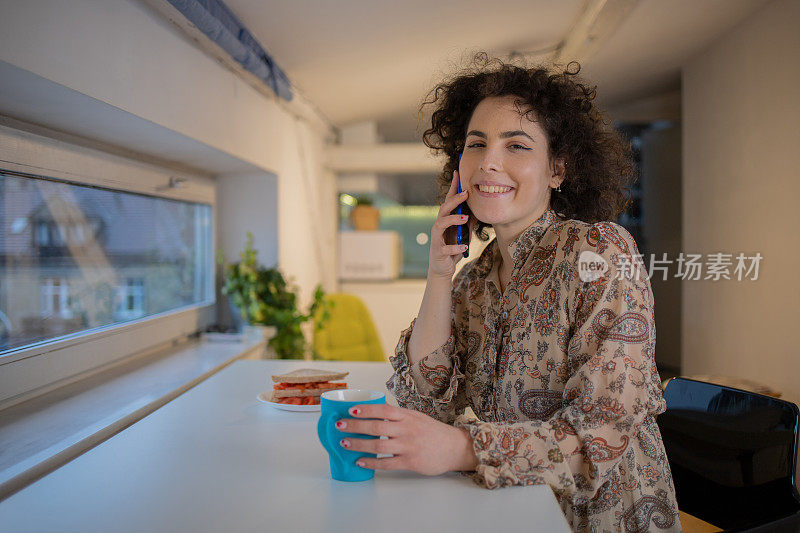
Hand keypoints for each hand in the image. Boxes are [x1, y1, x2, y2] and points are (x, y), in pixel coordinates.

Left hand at [335, 403, 477, 475]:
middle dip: (355, 426)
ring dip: (359, 444)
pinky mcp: (411, 462)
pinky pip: (387, 463)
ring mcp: (409, 446)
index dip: (366, 410)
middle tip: (339, 426)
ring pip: (379, 446)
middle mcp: (407, 429)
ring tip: (345, 443)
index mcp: (408, 416)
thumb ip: (398, 417)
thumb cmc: (433, 432)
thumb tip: (374, 415)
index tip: (350, 410)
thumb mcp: (417, 417)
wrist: (455, 447)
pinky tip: (360, 461)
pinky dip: (371, 463)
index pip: (383, 410)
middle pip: (377, 427)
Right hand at [428, 170, 469, 279]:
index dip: (453, 187)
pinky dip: (455, 247)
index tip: (458, 173)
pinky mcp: (438, 251)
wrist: (443, 267)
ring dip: (453, 220)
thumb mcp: (464, 232)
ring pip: (440, 224)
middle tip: (466, 193)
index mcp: (445, 220)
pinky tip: (465, 247)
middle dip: (454, 200)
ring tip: (465, 218)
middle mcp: (439, 226)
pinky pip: (446, 248)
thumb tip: (480, 207)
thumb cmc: (453, 247)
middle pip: (443, 209)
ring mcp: (437, 238)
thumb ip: (469, 221)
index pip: (448, 200)